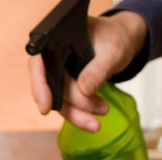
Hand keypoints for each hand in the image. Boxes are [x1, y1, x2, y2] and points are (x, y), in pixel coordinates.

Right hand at [28, 11, 147, 131]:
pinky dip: (78, 114)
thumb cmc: (116, 38)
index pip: (39, 64)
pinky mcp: (63, 87)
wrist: (123, 41)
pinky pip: (64, 104)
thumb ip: (97, 70)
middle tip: (99, 109)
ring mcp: (56, 74)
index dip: (39, 85)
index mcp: (56, 40)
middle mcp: (51, 57)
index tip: (46, 107)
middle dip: (70, 104)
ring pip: (56, 100)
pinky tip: (92, 120)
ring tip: (99, 118)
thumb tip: (84, 90)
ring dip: (76, 113)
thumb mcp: (112, 52)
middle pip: (49, 86)